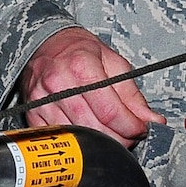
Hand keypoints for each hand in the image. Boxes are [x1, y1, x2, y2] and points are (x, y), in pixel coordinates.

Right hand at [19, 27, 164, 142]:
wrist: (45, 42)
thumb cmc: (79, 51)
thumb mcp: (112, 62)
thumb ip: (132, 94)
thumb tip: (152, 121)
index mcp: (80, 66)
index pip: (110, 112)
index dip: (131, 127)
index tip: (141, 130)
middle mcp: (58, 84)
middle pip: (95, 128)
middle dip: (120, 138)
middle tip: (130, 135)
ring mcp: (42, 101)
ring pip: (78, 138)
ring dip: (100, 143)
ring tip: (111, 134)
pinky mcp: (33, 114)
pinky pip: (60, 138)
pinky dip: (78, 142)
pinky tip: (88, 134)